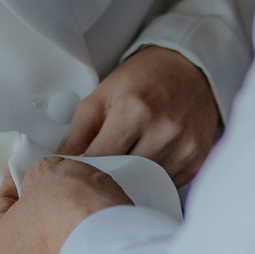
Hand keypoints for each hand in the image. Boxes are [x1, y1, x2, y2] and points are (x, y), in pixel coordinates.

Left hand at [0, 157, 128, 253]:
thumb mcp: (48, 172)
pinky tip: (96, 242)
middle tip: (59, 194)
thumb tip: (41, 180)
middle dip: (40, 214)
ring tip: (84, 217)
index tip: (28, 172)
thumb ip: (36, 176)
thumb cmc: (75, 215)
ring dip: (63, 240)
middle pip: (24, 237)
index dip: (16, 183)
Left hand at [59, 45, 220, 184]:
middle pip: (123, 175)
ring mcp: (184, 147)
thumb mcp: (100, 97)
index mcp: (135, 110)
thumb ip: (76, 135)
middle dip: (107, 176)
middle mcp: (164, 130)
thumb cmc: (141, 79)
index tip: (74, 174)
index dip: (83, 170)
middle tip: (98, 173)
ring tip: (126, 162)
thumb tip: (58, 168)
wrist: (188, 69)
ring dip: (131, 179)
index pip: (99, 160)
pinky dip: (153, 179)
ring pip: (145, 184)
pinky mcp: (196, 160)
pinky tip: (149, 160)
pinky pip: (166, 184)